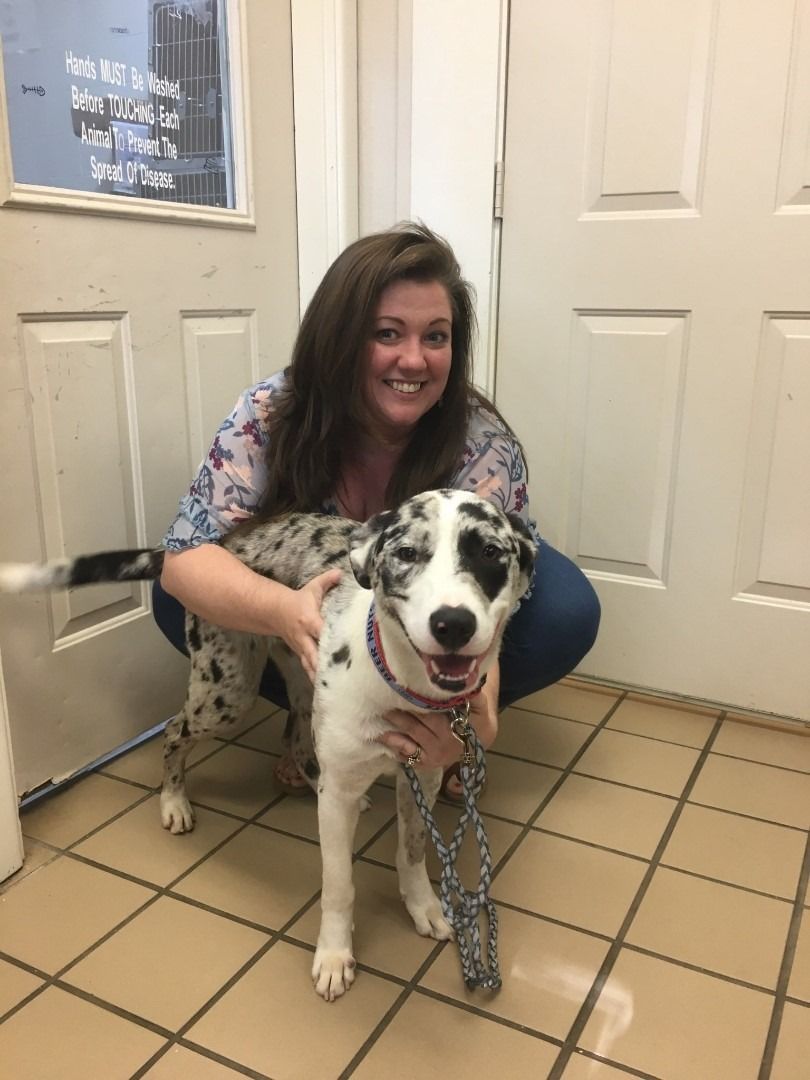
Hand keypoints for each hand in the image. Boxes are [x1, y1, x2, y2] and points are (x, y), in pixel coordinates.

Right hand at [276, 568, 341, 680]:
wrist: (274, 612)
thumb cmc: (298, 600)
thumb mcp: (312, 588)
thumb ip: (327, 581)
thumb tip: (341, 572)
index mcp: (309, 620)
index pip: (320, 631)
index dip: (330, 638)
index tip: (343, 646)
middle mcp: (305, 637)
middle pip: (315, 654)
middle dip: (325, 665)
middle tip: (341, 677)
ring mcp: (302, 648)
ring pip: (311, 665)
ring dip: (321, 677)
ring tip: (336, 689)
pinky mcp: (301, 655)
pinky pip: (308, 669)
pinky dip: (316, 678)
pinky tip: (325, 690)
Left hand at [377, 692, 497, 769]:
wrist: (476, 745)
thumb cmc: (476, 721)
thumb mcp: (480, 708)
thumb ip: (474, 696)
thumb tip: (467, 684)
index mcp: (453, 731)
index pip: (432, 716)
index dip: (417, 706)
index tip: (403, 693)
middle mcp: (441, 745)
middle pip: (415, 727)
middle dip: (398, 715)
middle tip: (383, 702)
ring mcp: (431, 757)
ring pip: (407, 744)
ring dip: (391, 733)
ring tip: (378, 719)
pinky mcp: (423, 764)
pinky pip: (406, 757)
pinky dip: (393, 748)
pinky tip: (381, 737)